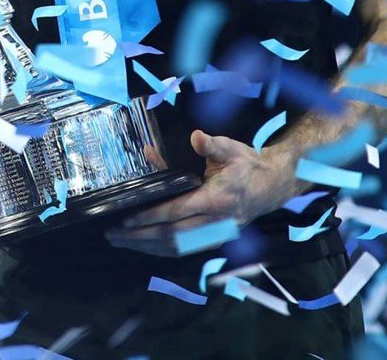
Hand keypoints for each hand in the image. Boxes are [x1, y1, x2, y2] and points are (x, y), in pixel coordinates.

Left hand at [103, 130, 301, 256]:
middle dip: (140, 237)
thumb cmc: (248, 165)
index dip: (150, 217)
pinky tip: (145, 246)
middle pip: (171, 236)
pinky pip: (185, 248)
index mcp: (216, 201)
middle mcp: (215, 223)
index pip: (176, 213)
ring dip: (147, 247)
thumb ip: (211, 145)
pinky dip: (162, 249)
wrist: (274, 185)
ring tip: (121, 241)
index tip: (127, 219)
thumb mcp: (231, 149)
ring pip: (177, 247)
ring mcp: (216, 234)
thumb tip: (195, 137)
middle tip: (112, 234)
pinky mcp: (216, 237)